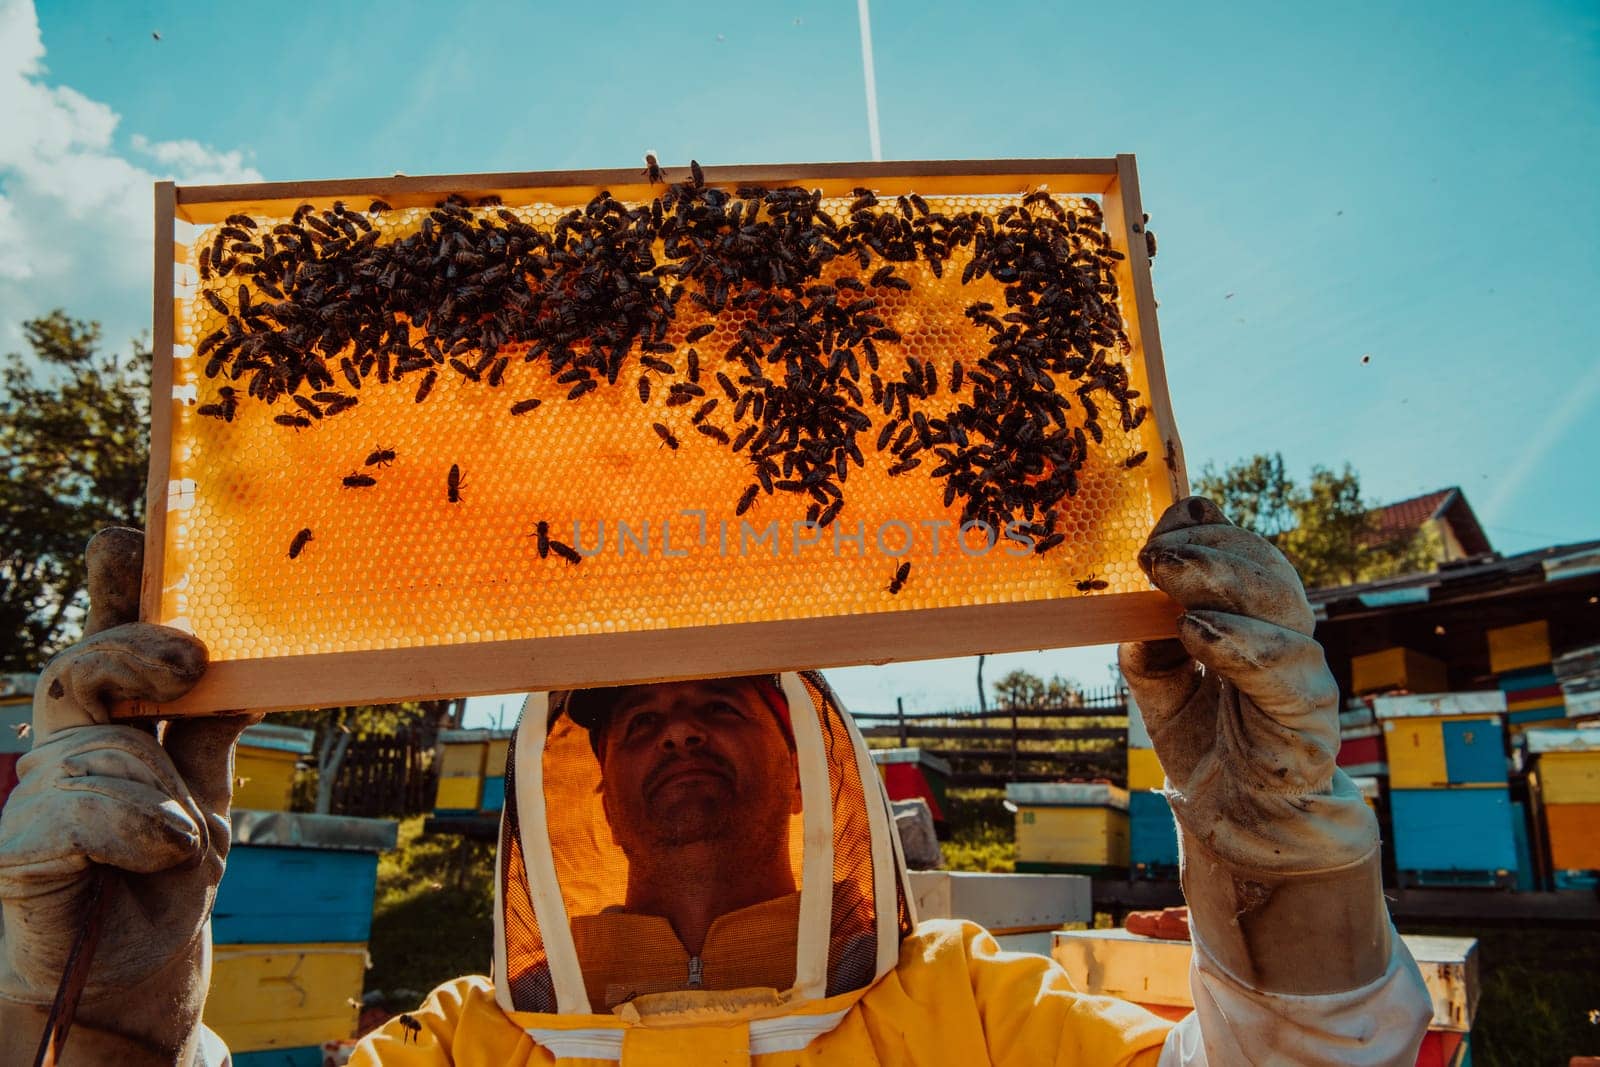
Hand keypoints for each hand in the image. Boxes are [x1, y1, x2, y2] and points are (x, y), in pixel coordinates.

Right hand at [0, 528, 257, 1063]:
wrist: (140, 971)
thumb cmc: (168, 875)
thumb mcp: (208, 791)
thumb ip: (210, 730)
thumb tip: (247, 671)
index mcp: (115, 722)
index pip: (109, 643)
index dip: (113, 588)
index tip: (125, 534)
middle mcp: (68, 746)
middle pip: (83, 667)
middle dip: (134, 652)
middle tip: (189, 661)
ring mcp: (38, 792)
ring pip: (101, 750)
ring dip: (159, 794)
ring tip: (182, 838)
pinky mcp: (18, 846)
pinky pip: (78, 811)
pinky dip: (136, 828)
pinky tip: (163, 849)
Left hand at [1117, 498, 1385, 993]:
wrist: (1253, 841)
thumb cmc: (1216, 757)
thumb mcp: (1164, 699)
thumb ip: (1148, 653)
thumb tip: (1125, 607)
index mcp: (1255, 628)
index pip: (1244, 560)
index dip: (1209, 534)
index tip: (1168, 519)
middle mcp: (1286, 647)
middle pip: (1266, 576)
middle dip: (1212, 551)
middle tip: (1155, 548)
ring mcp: (1303, 687)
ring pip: (1282, 616)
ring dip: (1223, 587)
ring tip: (1169, 576)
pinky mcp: (1308, 734)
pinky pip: (1284, 681)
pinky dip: (1242, 648)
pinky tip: (1199, 632)